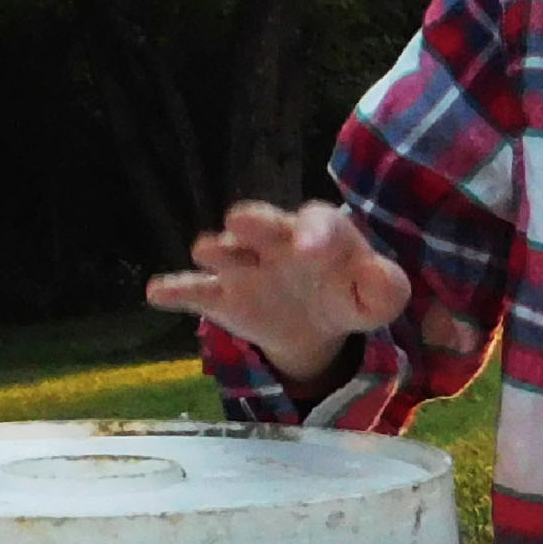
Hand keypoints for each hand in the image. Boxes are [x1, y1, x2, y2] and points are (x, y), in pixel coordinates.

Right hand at [145, 201, 411, 392]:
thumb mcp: (376, 296)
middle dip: (255, 220)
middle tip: (243, 220)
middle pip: (263, 222)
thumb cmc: (348, 294)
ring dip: (217, 250)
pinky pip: (194, 290)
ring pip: (224, 251)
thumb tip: (380, 280)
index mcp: (320, 231)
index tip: (312, 251)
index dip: (316, 234)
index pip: (320, 223)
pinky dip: (176, 289)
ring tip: (209, 251)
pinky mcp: (220, 296)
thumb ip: (385, 289)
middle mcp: (275, 239)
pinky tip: (157, 291)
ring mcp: (244, 265)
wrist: (315, 323)